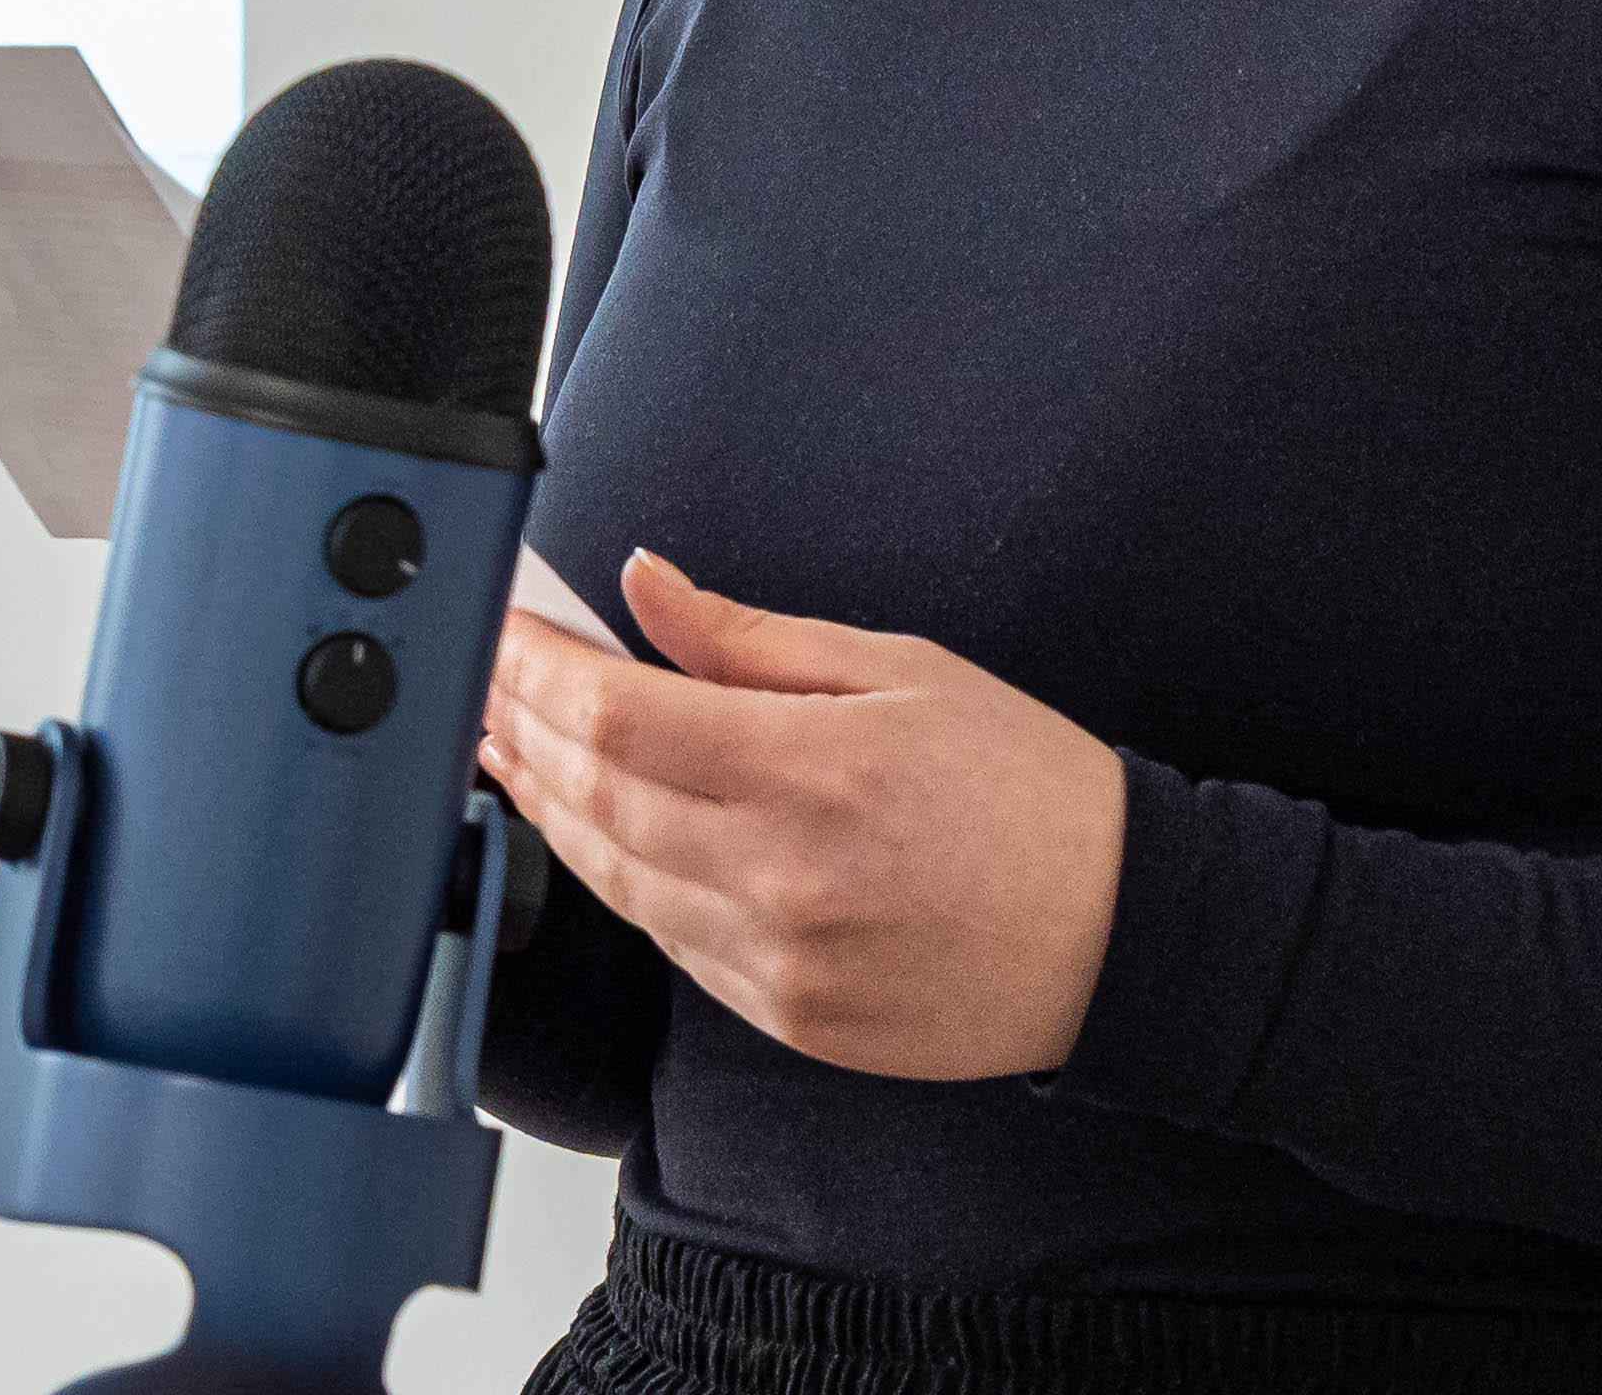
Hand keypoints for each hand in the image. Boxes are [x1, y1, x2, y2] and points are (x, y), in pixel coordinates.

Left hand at [481, 548, 1124, 1081]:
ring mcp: (774, 959)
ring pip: (609, 875)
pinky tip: (591, 827)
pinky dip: (613, 874)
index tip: (500, 629)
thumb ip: (753, 637)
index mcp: (816, 768)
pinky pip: (663, 938)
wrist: (1119, 939)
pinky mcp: (780, 1015)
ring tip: (509, 743)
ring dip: (545, 803)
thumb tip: (647, 586)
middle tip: (483, 676)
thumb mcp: (905, 669)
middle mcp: (781, 874)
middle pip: (592, 796)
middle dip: (518, 727)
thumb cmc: (1030, 793)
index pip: (617, 715)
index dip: (535, 668)